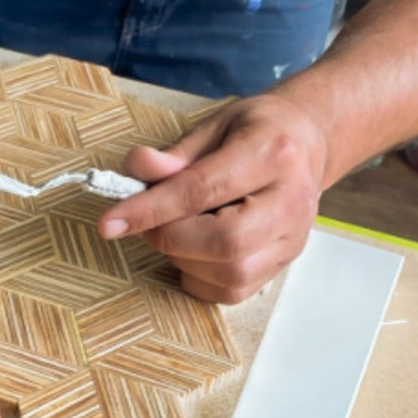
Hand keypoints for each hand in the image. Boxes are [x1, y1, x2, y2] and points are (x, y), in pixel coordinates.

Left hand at [98, 93, 329, 303]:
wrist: (308, 143)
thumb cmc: (255, 131)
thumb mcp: (212, 126)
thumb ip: (174, 155)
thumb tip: (137, 171)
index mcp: (273, 154)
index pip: (203, 190)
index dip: (150, 209)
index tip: (109, 223)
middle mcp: (291, 201)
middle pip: (224, 241)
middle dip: (170, 236)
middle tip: (150, 221)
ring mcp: (293, 239)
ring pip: (230, 273)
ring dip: (183, 257)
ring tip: (178, 229)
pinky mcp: (283, 264)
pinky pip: (231, 291)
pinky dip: (198, 277)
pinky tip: (193, 251)